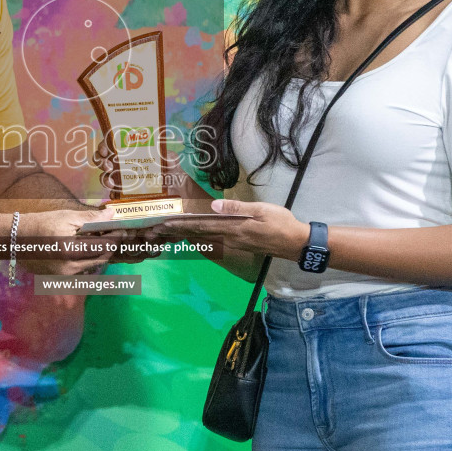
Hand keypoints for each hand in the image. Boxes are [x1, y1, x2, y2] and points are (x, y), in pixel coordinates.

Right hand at [18, 208, 115, 275]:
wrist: (15, 238)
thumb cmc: (41, 223)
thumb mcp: (66, 217)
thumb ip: (90, 218)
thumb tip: (111, 214)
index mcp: (70, 251)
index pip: (102, 246)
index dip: (115, 237)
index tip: (122, 230)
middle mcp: (68, 268)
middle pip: (100, 259)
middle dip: (110, 247)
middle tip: (114, 235)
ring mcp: (63, 276)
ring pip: (91, 266)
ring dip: (99, 254)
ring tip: (100, 241)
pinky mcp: (58, 279)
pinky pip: (80, 271)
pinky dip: (87, 261)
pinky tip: (86, 250)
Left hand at [157, 198, 308, 261]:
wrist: (294, 243)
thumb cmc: (280, 223)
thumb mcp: (260, 210)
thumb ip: (237, 208)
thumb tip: (213, 206)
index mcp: (233, 228)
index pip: (202, 226)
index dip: (182, 224)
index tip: (164, 223)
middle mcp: (229, 238)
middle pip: (199, 234)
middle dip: (178, 231)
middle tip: (157, 229)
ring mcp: (233, 243)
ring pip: (204, 238)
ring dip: (186, 234)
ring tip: (169, 232)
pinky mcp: (239, 244)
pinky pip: (213, 241)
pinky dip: (199, 237)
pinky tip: (194, 236)